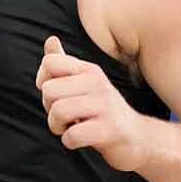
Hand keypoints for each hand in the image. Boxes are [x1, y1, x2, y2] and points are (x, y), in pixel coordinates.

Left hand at [35, 35, 152, 171]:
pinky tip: (80, 139)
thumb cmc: (103, 111)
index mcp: (89, 70)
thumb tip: (50, 39)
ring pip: (58, 111)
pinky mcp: (108, 130)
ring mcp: (105, 106)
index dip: (43, 81)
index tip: (56, 95)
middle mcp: (98, 83)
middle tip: (65, 116)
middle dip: (48, 108)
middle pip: (48, 90)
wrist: (137, 137)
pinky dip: (69, 141)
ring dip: (57, 127)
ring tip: (70, 127)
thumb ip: (65, 65)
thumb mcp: (85, 84)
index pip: (50, 62)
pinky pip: (72, 135)